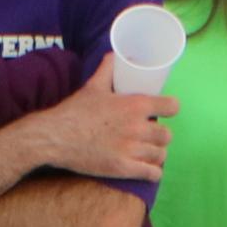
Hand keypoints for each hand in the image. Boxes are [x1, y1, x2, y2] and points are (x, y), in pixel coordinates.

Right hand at [32, 53, 174, 180]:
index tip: (165, 112)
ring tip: (148, 153)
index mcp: (135, 105)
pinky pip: (152, 173)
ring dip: (156, 154)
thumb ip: (107, 69)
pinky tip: (147, 170)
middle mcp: (138, 128)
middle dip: (159, 136)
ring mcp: (131, 150)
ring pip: (161, 155)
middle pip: (167, 135)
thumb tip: (114, 53)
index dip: (170, 109)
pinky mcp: (123, 169)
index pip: (172, 107)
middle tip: (149, 137)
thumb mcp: (93, 86)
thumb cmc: (74, 111)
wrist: (54, 137)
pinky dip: (152, 173)